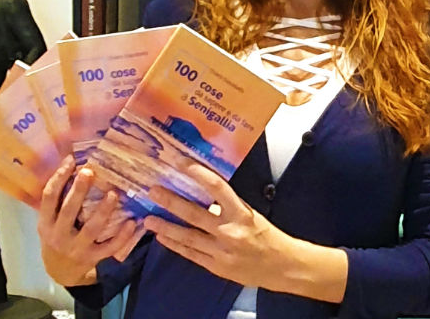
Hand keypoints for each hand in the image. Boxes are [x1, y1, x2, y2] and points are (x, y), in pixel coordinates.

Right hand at [37, 156, 141, 286]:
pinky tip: (132, 222)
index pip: (49, 197)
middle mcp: (59, 236)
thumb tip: (74, 163)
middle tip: (89, 171)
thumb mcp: (50, 221)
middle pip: (69, 210)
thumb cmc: (57, 236)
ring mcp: (76, 248)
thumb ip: (59, 200)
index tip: (71, 160)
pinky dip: (122, 236)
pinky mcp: (92, 258)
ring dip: (103, 211)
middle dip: (78, 191)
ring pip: (91, 229)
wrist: (60, 271)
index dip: (59, 177)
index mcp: (46, 223)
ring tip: (113, 194)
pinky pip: (109, 247)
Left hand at [143, 160, 295, 290]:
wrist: (280, 265)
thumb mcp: (250, 214)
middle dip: (171, 202)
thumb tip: (202, 194)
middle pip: (194, 213)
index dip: (196, 173)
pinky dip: (175, 245)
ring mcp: (220, 251)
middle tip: (153, 191)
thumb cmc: (266, 236)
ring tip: (149, 218)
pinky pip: (190, 253)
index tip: (180, 162)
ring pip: (187, 236)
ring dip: (165, 226)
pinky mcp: (215, 266)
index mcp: (241, 213)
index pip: (216, 187)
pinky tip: (162, 237)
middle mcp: (229, 231)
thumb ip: (227, 206)